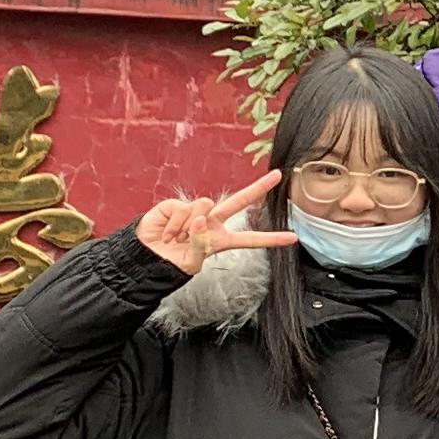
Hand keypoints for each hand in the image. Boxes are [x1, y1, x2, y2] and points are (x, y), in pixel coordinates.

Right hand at [136, 172, 293, 276]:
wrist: (145, 258)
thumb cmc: (170, 263)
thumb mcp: (192, 262)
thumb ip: (202, 243)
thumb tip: (201, 219)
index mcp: (220, 240)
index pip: (250, 239)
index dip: (270, 239)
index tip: (293, 238)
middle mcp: (211, 222)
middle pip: (239, 202)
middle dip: (258, 188)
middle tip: (278, 175)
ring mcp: (195, 211)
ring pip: (205, 207)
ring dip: (189, 226)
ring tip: (177, 238)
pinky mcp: (177, 205)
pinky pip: (184, 209)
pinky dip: (175, 224)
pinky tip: (168, 233)